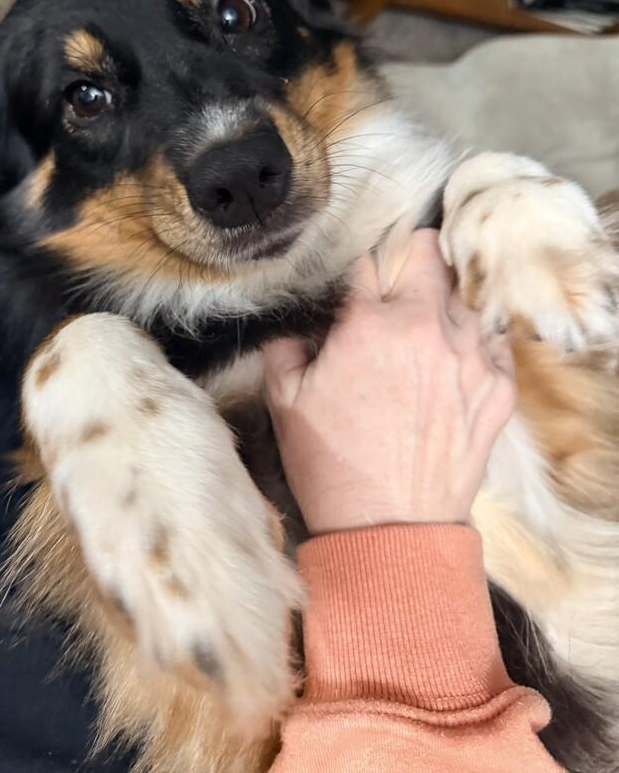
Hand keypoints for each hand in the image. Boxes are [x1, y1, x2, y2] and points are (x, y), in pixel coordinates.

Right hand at [263, 230, 515, 533]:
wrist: (389, 530)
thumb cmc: (332, 465)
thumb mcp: (285, 400)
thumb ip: (285, 345)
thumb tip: (298, 324)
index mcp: (371, 324)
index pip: (368, 260)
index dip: (357, 266)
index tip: (356, 279)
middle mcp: (427, 328)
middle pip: (429, 254)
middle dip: (410, 258)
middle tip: (397, 280)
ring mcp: (471, 357)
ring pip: (464, 296)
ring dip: (442, 304)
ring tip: (423, 331)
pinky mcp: (499, 388)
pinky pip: (493, 340)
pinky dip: (474, 341)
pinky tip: (452, 362)